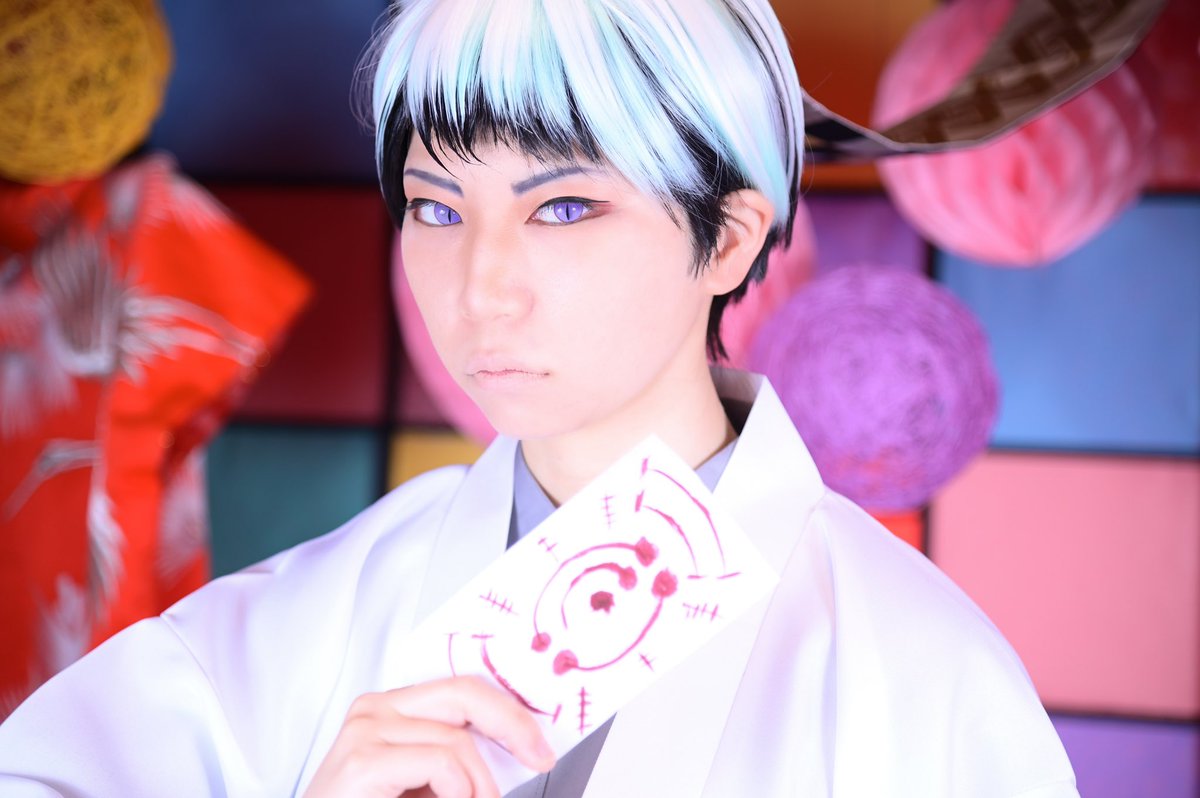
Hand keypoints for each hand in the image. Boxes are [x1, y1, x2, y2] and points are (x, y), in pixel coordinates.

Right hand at [303, 676, 555, 797]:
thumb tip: (515, 745)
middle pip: (465, 693)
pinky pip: (443, 764)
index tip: (538, 742)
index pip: (461, 688)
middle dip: (512, 724)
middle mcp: (374, 710)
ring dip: (479, 789)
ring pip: (458, 742)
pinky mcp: (364, 759)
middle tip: (539, 757)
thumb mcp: (423, 783)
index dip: (507, 710)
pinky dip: (460, 793)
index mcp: (389, 710)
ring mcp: (366, 730)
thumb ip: (455, 758)